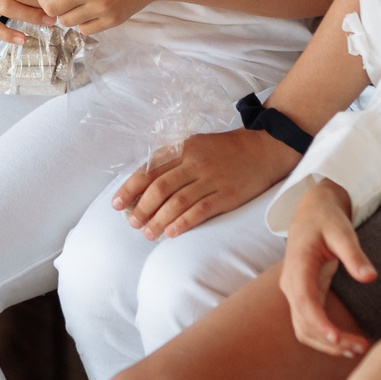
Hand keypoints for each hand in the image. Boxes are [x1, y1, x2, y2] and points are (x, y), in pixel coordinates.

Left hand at [115, 129, 298, 238]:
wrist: (264, 149)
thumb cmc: (225, 150)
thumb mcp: (196, 146)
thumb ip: (172, 161)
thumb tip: (144, 185)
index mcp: (183, 149)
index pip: (149, 169)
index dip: (130, 188)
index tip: (117, 204)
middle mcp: (195, 162)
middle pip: (160, 187)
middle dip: (142, 207)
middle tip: (132, 223)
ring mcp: (212, 179)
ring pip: (177, 201)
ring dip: (158, 219)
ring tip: (147, 233)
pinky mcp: (227, 195)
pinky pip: (201, 210)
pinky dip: (183, 222)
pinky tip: (171, 233)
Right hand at [281, 177, 375, 358]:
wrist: (311, 211)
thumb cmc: (326, 219)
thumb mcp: (342, 231)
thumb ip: (354, 255)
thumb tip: (370, 277)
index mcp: (298, 266)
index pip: (304, 301)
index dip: (319, 323)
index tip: (337, 338)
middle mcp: (291, 284)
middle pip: (304, 323)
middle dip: (330, 341)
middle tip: (362, 347)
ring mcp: (294, 292)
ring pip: (304, 329)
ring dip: (327, 344)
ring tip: (357, 350)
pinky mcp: (302, 296)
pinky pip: (308, 324)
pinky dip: (324, 338)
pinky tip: (345, 344)